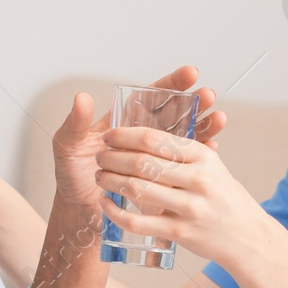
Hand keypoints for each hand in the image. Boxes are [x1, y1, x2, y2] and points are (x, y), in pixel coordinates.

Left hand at [51, 66, 227, 210]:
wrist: (79, 215)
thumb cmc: (72, 176)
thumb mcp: (69, 148)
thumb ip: (75, 124)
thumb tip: (82, 97)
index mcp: (130, 125)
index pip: (155, 98)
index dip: (172, 85)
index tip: (191, 73)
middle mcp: (147, 142)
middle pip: (176, 117)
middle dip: (194, 104)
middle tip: (209, 95)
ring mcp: (157, 166)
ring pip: (187, 145)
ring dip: (203, 129)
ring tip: (218, 119)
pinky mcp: (163, 189)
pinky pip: (186, 175)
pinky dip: (199, 162)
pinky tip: (213, 148)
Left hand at [94, 125, 269, 267]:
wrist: (248, 237)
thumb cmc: (225, 198)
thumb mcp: (213, 168)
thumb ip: (184, 153)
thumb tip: (144, 136)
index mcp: (202, 156)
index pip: (155, 138)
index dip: (125, 135)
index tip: (109, 135)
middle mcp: (197, 179)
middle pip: (142, 162)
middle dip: (112, 157)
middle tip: (99, 157)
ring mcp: (189, 207)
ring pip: (137, 189)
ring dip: (111, 181)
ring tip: (100, 176)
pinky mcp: (181, 232)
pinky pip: (138, 222)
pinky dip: (115, 212)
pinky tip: (105, 204)